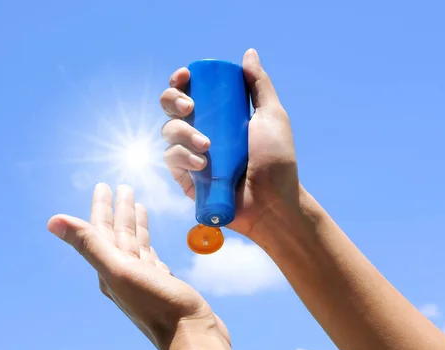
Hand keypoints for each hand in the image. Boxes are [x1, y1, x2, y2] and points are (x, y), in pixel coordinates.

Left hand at [47, 183, 229, 349]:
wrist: (190, 335)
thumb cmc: (157, 304)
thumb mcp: (120, 270)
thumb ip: (89, 244)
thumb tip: (52, 220)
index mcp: (110, 269)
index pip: (101, 230)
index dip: (101, 207)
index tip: (103, 185)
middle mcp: (123, 274)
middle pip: (119, 235)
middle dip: (119, 210)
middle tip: (122, 187)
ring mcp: (143, 280)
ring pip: (136, 245)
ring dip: (135, 225)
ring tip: (138, 205)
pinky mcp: (162, 286)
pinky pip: (152, 259)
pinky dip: (150, 245)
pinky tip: (150, 243)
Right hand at [161, 48, 298, 236]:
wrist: (273, 201)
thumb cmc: (277, 160)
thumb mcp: (271, 116)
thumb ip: (259, 85)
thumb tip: (248, 54)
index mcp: (218, 115)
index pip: (190, 92)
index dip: (180, 81)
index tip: (185, 76)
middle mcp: (201, 132)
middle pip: (171, 108)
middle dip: (172, 100)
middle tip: (189, 107)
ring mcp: (191, 155)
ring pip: (168, 132)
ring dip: (182, 133)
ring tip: (207, 145)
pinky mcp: (186, 178)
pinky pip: (170, 159)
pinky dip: (181, 157)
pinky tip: (201, 164)